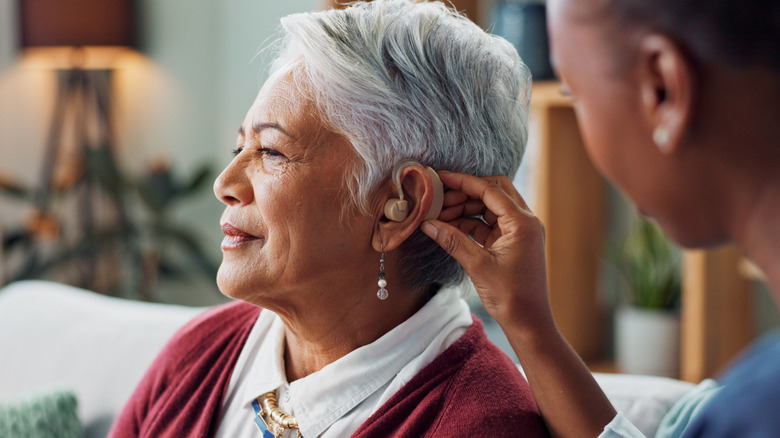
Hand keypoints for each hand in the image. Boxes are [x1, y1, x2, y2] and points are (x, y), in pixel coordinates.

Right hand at [420, 171, 553, 334]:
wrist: (528, 323)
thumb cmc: (510, 296)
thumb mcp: (478, 265)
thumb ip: (452, 240)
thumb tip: (428, 223)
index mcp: (522, 222)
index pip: (490, 189)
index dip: (463, 182)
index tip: (440, 177)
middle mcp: (524, 222)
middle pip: (493, 192)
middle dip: (464, 193)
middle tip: (438, 199)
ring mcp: (518, 232)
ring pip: (489, 208)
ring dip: (465, 208)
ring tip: (439, 216)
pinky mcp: (511, 243)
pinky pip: (488, 224)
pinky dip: (469, 224)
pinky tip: (448, 228)